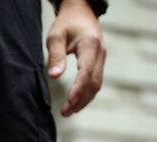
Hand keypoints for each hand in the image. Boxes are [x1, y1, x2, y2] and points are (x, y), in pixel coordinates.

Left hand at [46, 0, 105, 116]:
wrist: (81, 12)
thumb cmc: (66, 23)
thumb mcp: (55, 36)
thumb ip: (55, 56)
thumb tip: (54, 77)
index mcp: (91, 46)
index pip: (86, 72)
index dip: (78, 89)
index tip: (68, 103)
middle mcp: (100, 53)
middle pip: (94, 82)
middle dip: (80, 99)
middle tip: (65, 112)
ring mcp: (102, 59)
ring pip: (97, 84)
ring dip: (84, 100)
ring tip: (68, 111)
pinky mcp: (99, 62)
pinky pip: (95, 81)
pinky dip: (87, 93)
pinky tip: (76, 102)